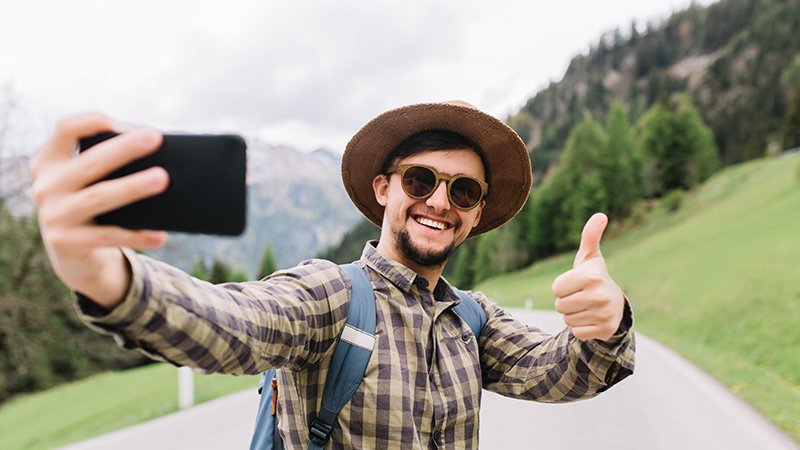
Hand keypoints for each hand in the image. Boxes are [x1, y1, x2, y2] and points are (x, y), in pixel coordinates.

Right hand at [29, 113, 168, 307]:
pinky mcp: (66, 242)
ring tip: (162, 179)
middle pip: (90, 162)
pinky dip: (137, 236)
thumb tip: (156, 159)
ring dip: (133, 187)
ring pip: (99, 197)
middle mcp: (46, 186)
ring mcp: (54, 215)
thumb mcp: (86, 181)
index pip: (66, 128)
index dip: (96, 121)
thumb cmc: (89, 204)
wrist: (70, 253)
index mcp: (49, 162)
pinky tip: (160, 235)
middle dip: (124, 148)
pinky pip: (108, 236)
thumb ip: (105, 165)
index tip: (128, 125)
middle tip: (155, 138)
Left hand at [551, 212, 624, 340]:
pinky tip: (591, 318)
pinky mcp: (604, 330)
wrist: (616, 304)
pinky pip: (576, 332)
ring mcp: (603, 315)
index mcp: (592, 276)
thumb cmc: (594, 277)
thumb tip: (600, 215)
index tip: (576, 283)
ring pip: (567, 319)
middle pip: (559, 305)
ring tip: (586, 306)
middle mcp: (600, 296)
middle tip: (581, 295)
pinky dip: (580, 327)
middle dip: (566, 301)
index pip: (556, 288)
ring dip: (573, 314)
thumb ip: (590, 236)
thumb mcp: (589, 257)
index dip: (562, 286)